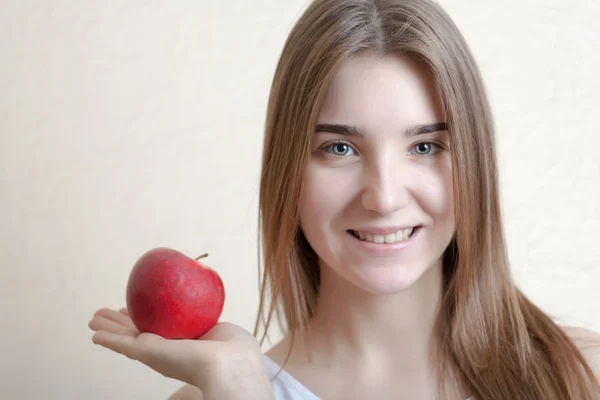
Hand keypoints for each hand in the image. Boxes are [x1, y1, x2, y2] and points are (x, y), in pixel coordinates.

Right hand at [88, 308, 270, 396]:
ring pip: (124, 338)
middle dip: (120, 323)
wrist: (226, 364)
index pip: (159, 328)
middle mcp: (166, 349)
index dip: (145, 318)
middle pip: (136, 332)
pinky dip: (107, 339)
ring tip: (92, 319)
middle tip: (103, 313)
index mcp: (183, 343)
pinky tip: (95, 334)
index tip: (133, 308)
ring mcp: (155, 352)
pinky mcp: (146, 353)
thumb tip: (203, 297)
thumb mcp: (220, 326)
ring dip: (107, 328)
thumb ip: (207, 315)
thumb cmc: (232, 348)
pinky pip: (121, 345)